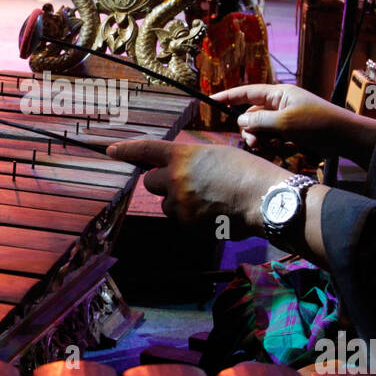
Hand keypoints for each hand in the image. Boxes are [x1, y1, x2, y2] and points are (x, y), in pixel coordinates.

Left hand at [106, 139, 285, 234]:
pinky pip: (182, 221)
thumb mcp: (216, 155)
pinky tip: (215, 212)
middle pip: (150, 182)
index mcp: (182, 156)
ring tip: (210, 199)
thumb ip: (190, 161)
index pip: (146, 150)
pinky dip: (193, 218)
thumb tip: (176, 172)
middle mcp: (175, 179)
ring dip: (180, 202)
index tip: (111, 151)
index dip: (126, 150)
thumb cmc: (247, 172)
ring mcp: (180, 204)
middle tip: (185, 184)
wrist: (265, 199)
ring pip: (167, 204)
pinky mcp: (188, 225)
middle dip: (162, 183)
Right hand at [212, 83, 341, 155]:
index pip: (248, 92)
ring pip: (263, 130)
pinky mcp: (293, 133)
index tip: (211, 99)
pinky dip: (276, 146)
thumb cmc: (317, 124)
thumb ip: (258, 120)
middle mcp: (281, 105)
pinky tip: (287, 150)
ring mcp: (287, 119)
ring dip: (263, 141)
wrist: (344, 137)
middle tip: (254, 143)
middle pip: (253, 115)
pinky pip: (275, 139)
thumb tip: (240, 121)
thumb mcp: (284, 122)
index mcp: (279, 94)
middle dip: (251, 130)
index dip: (229, 96)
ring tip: (274, 148)